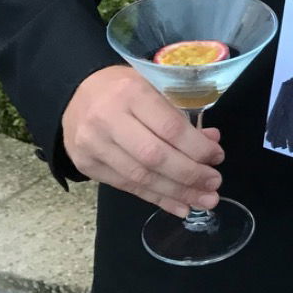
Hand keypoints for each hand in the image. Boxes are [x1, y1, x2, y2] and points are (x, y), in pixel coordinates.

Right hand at [62, 65, 223, 217]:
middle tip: (213, 184)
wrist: (76, 92)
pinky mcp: (86, 165)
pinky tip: (179, 206)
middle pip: (155, 157)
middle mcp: (108, 119)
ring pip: (140, 177)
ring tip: (204, 201)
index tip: (217, 157)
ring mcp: (93, 145)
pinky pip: (127, 187)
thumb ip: (181, 115)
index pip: (170, 128)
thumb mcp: (154, 87)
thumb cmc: (124, 88)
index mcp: (131, 93)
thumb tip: (211, 142)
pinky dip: (156, 198)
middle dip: (189, 175)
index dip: (197, 148)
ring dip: (176, 193)